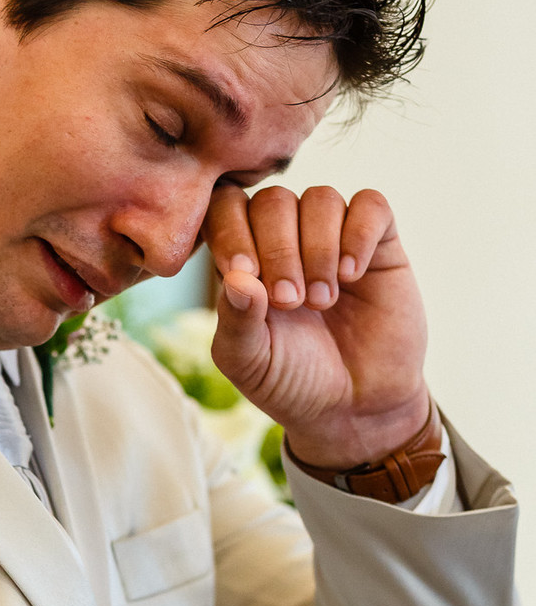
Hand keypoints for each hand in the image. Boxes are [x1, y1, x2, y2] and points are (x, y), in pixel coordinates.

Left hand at [204, 183, 429, 469]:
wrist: (354, 408)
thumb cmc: (292, 382)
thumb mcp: (249, 362)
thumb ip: (235, 321)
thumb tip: (237, 278)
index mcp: (245, 259)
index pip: (225, 209)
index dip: (231, 231)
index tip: (246, 274)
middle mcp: (287, 239)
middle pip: (273, 200)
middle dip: (278, 249)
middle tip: (291, 302)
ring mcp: (333, 238)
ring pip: (320, 198)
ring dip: (318, 247)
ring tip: (322, 300)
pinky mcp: (379, 245)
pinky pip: (371, 204)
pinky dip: (358, 233)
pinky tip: (352, 274)